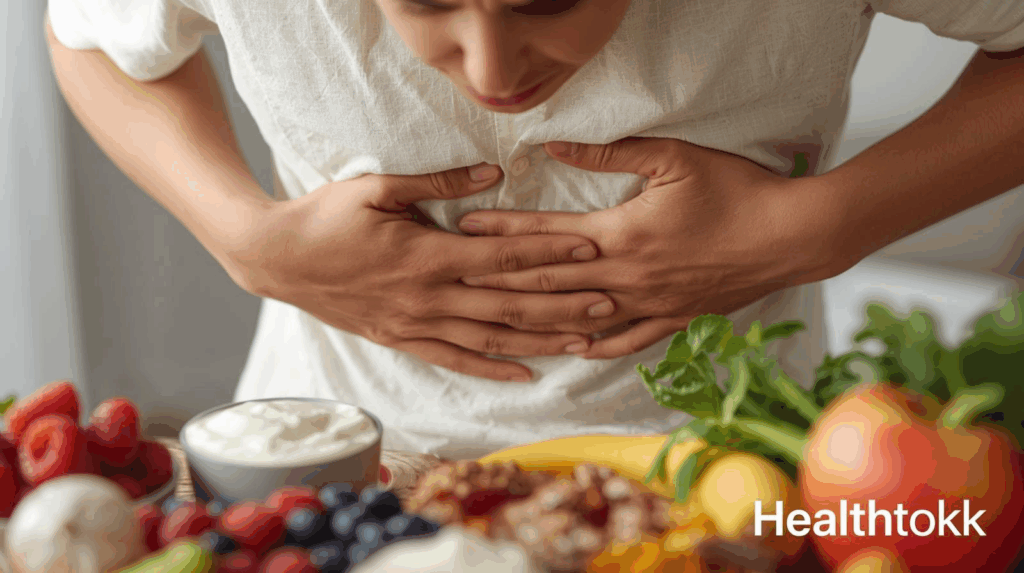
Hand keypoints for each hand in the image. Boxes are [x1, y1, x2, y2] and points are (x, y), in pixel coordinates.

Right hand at [228, 163, 616, 381]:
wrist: (276, 258)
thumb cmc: (325, 216)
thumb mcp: (379, 186)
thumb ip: (441, 180)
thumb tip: (495, 172)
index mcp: (426, 256)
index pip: (503, 257)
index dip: (551, 254)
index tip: (592, 250)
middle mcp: (428, 298)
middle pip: (510, 305)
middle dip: (564, 305)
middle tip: (610, 303)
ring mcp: (416, 325)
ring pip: (492, 340)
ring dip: (542, 342)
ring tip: (586, 343)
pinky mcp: (402, 340)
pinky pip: (455, 360)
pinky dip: (493, 369)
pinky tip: (525, 374)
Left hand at [455, 138, 837, 358]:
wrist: (791, 235)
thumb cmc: (736, 190)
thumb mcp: (673, 158)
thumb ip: (610, 154)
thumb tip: (555, 146)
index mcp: (621, 236)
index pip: (546, 237)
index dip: (502, 232)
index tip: (465, 229)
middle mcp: (626, 279)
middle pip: (549, 285)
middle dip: (499, 281)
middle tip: (459, 280)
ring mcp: (649, 305)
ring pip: (579, 322)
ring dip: (535, 322)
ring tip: (497, 324)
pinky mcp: (674, 321)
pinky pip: (625, 341)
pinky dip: (594, 347)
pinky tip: (572, 351)